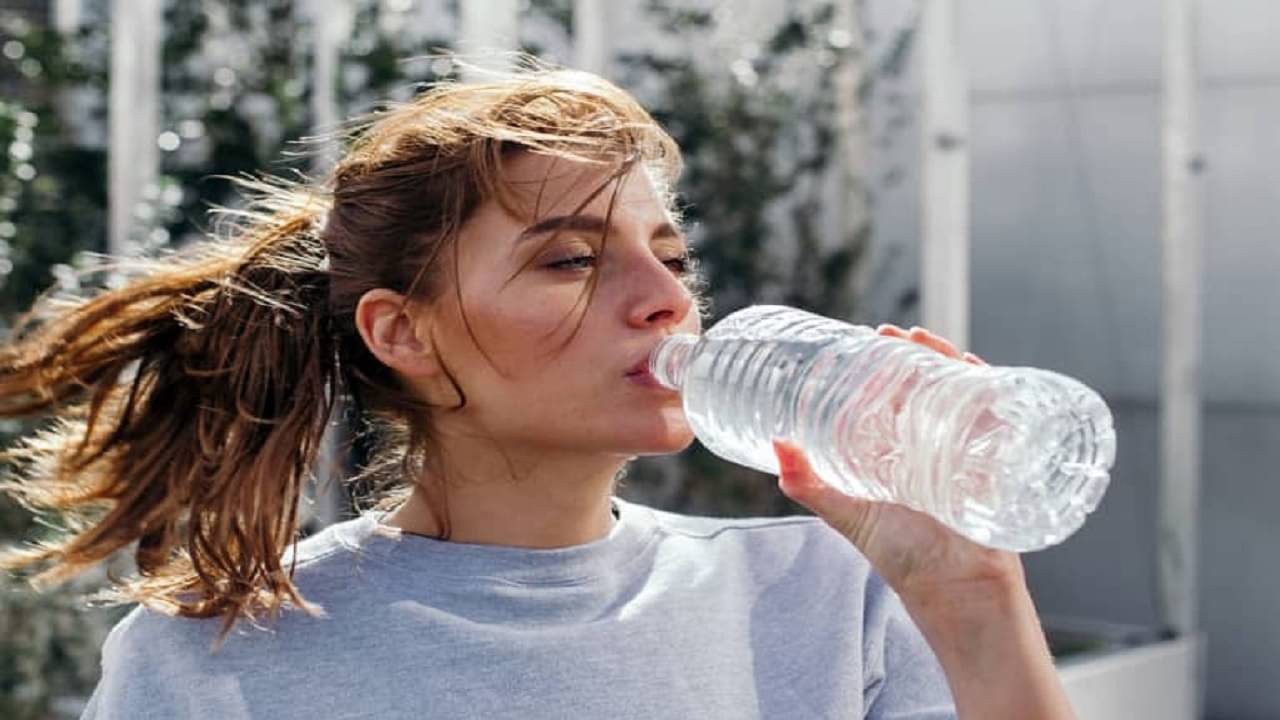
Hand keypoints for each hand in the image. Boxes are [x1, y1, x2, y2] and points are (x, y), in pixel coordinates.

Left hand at [773, 325, 1022, 608]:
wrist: (954, 593)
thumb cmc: (902, 557)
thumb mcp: (847, 514)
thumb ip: (809, 484)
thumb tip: (777, 443)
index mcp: (899, 449)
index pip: (893, 393)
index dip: (882, 364)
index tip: (865, 338)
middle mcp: (933, 444)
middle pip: (928, 384)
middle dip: (915, 353)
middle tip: (892, 333)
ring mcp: (966, 450)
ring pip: (961, 392)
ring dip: (948, 361)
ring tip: (926, 342)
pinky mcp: (995, 463)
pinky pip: (998, 418)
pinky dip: (992, 391)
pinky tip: (977, 371)